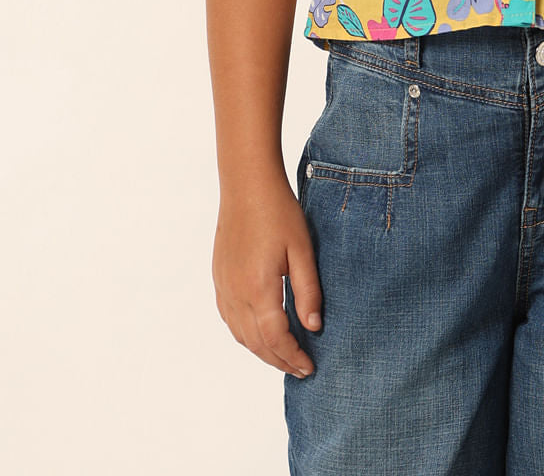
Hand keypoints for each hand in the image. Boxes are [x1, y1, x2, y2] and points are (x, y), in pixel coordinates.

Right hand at [212, 170, 322, 377]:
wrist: (247, 185)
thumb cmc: (278, 212)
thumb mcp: (302, 250)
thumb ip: (308, 291)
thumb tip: (313, 328)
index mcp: (258, 289)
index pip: (275, 338)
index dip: (293, 357)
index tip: (310, 367)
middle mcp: (235, 294)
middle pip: (256, 343)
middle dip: (279, 360)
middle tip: (301, 369)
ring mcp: (223, 287)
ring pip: (240, 334)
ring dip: (261, 351)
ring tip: (284, 357)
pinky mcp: (219, 278)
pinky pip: (230, 319)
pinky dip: (246, 335)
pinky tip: (260, 334)